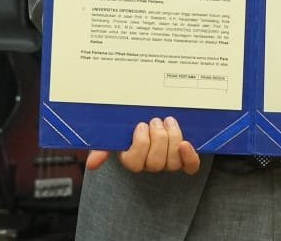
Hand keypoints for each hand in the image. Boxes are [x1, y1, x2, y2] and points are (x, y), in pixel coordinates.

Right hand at [86, 117, 200, 174]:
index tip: (141, 125)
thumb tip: (91, 163)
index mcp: (131, 159)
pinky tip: (186, 144)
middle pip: (156, 163)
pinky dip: (189, 156)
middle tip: (155, 120)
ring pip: (172, 162)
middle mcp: (150, 164)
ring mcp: (167, 162)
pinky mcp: (184, 159)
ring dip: (172, 139)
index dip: (141, 144)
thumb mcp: (112, 133)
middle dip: (158, 138)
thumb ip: (101, 147)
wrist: (148, 114)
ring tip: (168, 121)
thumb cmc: (126, 126)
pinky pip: (190, 167)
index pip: (135, 163)